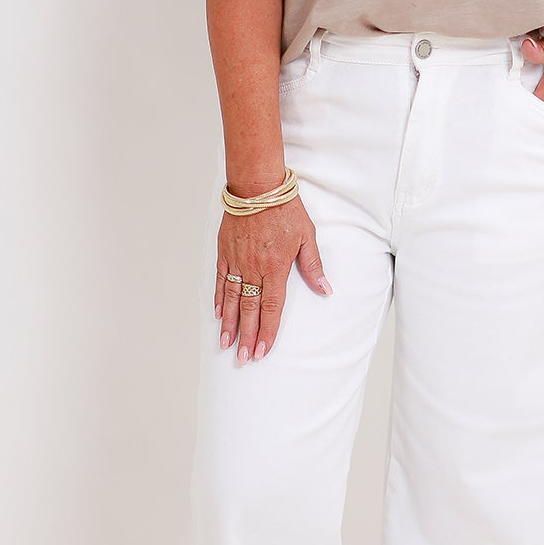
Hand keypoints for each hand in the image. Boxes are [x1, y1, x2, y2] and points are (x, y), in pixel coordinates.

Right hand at [215, 197, 331, 362]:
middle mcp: (253, 268)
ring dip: (229, 324)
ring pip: (232, 299)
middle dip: (246, 336)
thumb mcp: (306, 235)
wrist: (257, 185)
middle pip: (249, 309)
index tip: (263, 351)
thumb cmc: (285, 208)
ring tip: (226, 344)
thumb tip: (325, 289)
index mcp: (276, 267)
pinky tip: (218, 314)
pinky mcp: (224, 251)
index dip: (267, 331)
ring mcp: (236, 261)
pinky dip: (219, 298)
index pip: (271, 307)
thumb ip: (313, 265)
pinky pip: (220, 279)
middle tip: (243, 359)